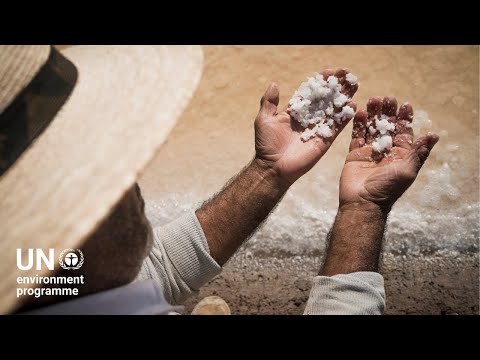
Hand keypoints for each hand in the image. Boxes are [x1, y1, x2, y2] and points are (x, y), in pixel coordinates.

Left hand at [254, 69, 357, 184]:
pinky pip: (337, 127)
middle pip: (325, 99)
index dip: (319, 83)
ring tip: (354, 84)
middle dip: (336, 86)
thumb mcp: (264, 120)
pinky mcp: (324, 140)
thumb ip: (269, 102)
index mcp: (295, 112)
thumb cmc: (266, 145)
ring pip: (333, 110)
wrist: (273, 167)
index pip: (310, 93)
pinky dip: (345, 117)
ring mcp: (317, 129)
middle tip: (347, 74)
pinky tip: (353, 105)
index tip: (329, 72)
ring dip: (344, 97)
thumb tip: (274, 84)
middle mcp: (308, 119)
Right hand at [340, 96, 438, 210]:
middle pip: (387, 127)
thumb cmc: (387, 188)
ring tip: (374, 99)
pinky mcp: (355, 154)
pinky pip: (357, 136)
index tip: (405, 104)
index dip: (404, 119)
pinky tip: (361, 112)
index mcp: (400, 155)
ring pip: (372, 129)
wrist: (363, 202)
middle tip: (387, 98)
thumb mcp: (407, 169)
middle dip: (388, 113)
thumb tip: (434, 135)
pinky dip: (359, 124)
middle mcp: (385, 152)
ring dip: (374, 115)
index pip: (404, 133)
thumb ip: (418, 152)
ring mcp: (370, 152)